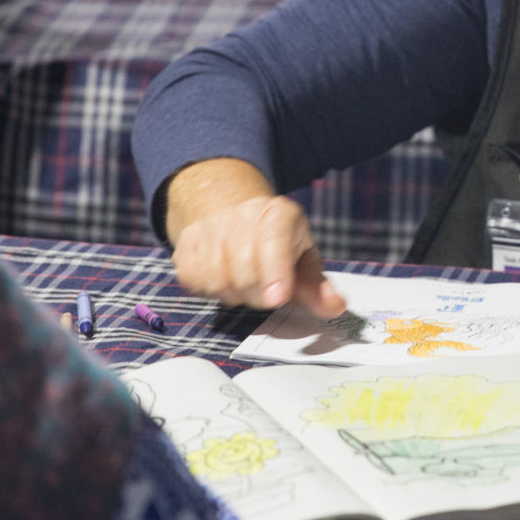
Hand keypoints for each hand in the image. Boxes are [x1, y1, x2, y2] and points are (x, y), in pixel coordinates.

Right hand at [167, 159, 343, 315]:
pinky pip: (194, 281)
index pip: (273, 241)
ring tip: (246, 284)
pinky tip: (224, 280)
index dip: (275, 272)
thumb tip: (334, 306)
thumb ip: (317, 288)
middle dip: (258, 294)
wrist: (234, 218)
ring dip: (234, 294)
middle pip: (245, 270)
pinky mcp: (185, 244)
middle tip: (268, 293)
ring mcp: (210, 227)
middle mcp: (242, 213)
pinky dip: (210, 290)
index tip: (277, 298)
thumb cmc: (277, 246)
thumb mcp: (303, 261)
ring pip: (218, 279)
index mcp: (279, 213)